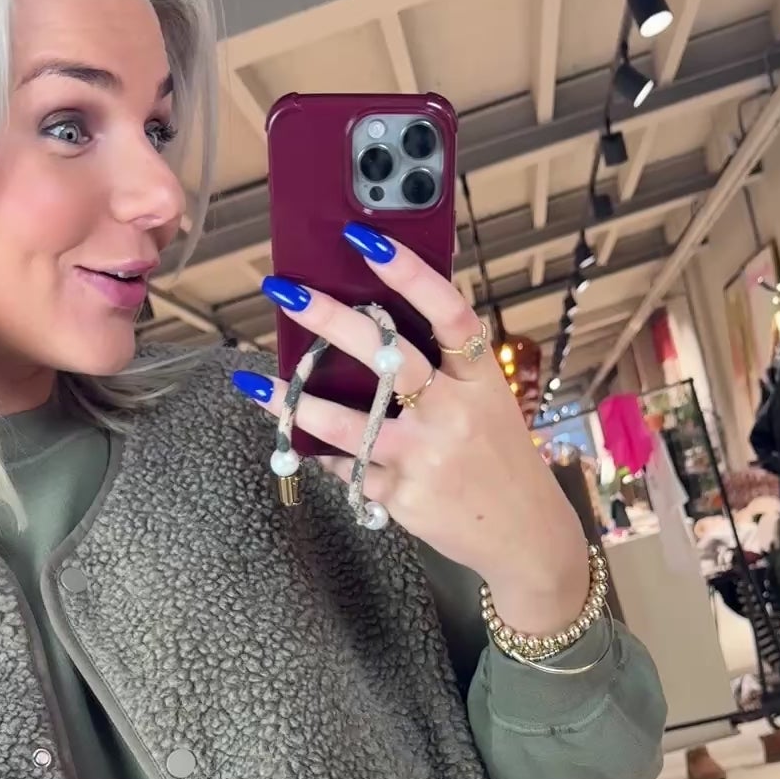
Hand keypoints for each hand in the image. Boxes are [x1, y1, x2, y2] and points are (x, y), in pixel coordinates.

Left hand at [235, 228, 590, 639]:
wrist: (526, 538)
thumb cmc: (500, 460)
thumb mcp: (488, 405)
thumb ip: (445, 370)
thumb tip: (376, 326)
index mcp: (480, 380)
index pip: (447, 313)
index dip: (409, 274)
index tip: (365, 240)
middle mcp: (453, 414)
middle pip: (386, 358)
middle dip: (330, 320)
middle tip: (285, 291)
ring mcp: (425, 457)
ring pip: (347, 423)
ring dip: (294, 401)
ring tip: (253, 383)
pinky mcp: (403, 496)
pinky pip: (347, 468)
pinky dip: (322, 453)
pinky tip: (298, 439)